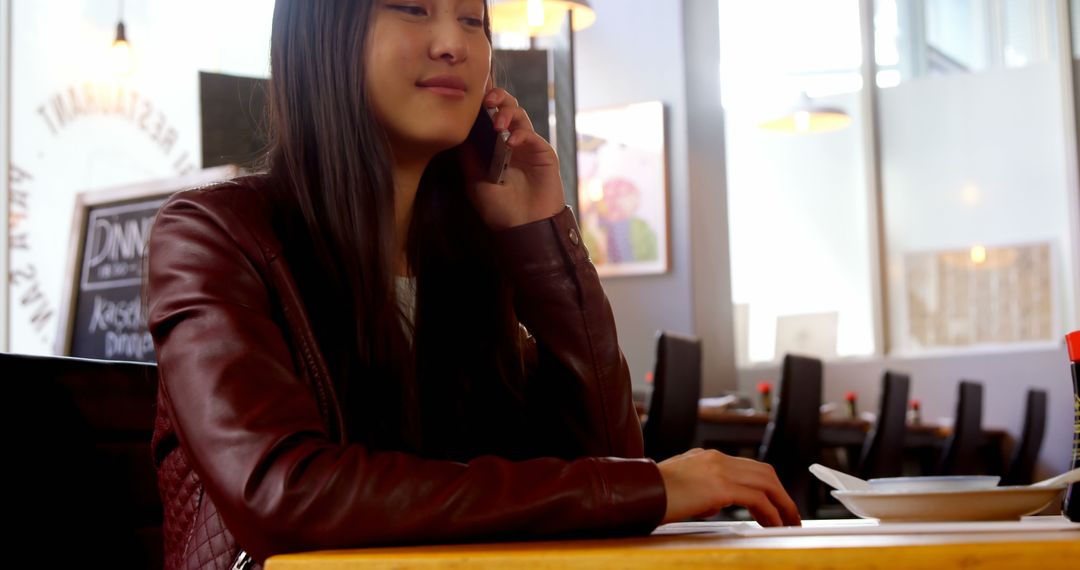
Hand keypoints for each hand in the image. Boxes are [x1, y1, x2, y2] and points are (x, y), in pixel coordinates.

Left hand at [460, 88, 565, 229]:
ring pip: (520, 115)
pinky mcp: (544, 153)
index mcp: (494, 146)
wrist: (522, 228)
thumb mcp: (475, 181)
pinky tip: (512, 142)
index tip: (471, 93)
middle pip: (506, 108)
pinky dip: (522, 134)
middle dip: (497, 97)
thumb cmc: (499, 209)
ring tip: (498, 125)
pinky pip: (533, 135)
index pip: (487, 116)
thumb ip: (469, 155)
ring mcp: (528, 146)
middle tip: (487, 100)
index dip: (482, 102)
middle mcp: (511, 142)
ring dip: (507, 113)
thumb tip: (458, 129)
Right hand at [657, 448, 801, 526]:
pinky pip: (758, 499)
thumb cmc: (652, 494)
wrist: (638, 493)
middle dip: (781, 493)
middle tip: (789, 513)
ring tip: (788, 522)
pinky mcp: (720, 487)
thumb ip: (701, 490)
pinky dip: (771, 513)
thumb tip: (714, 503)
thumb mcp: (680, 486)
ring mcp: (719, 470)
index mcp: (706, 457)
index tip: (773, 502)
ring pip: (766, 482)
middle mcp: (716, 459)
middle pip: (763, 471)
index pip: (746, 467)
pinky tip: (773, 525)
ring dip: (782, 504)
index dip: (765, 485)